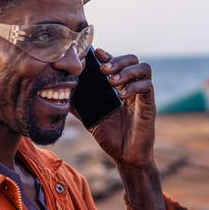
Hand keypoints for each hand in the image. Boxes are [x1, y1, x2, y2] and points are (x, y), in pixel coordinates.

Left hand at [87, 48, 155, 168]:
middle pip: (132, 60)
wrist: (124, 156)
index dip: (107, 55)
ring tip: (112, 80)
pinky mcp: (149, 105)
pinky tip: (121, 95)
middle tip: (104, 68)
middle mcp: (132, 87)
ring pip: (144, 68)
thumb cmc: (110, 136)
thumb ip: (78, 105)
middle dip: (118, 60)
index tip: (96, 53)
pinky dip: (134, 86)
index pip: (116, 63)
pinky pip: (148, 86)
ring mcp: (142, 95)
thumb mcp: (89, 118)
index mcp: (119, 87)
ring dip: (127, 70)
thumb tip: (59, 94)